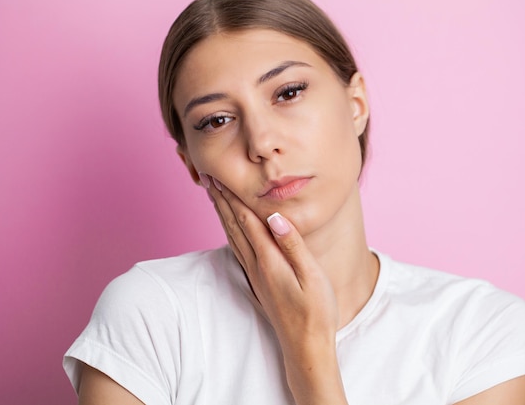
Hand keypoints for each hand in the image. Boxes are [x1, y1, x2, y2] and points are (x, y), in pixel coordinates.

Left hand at [203, 174, 347, 404]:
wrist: (306, 347)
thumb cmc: (316, 312)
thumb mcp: (312, 277)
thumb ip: (293, 245)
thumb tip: (275, 217)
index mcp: (270, 261)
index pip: (247, 221)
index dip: (232, 198)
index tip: (219, 178)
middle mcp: (257, 266)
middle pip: (234, 227)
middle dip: (221, 201)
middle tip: (208, 178)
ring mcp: (256, 276)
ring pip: (233, 238)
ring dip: (222, 215)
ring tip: (214, 197)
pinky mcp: (259, 283)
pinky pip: (238, 250)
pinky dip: (230, 233)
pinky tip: (230, 229)